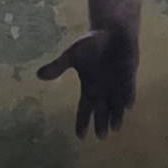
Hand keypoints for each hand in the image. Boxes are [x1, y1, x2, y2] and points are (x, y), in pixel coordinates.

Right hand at [37, 20, 139, 138]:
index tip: (80, 137)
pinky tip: (127, 106)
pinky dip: (128, 97)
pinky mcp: (129, 77)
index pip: (84, 109)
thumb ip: (58, 66)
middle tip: (101, 137)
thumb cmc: (91, 43)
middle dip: (101, 124)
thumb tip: (38, 75)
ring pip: (116, 106)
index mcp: (89, 87)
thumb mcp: (72, 54)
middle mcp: (103, 91)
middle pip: (101, 112)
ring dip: (116, 117)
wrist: (112, 31)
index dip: (82, 123)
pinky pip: (128, 90)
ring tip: (115, 128)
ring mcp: (117, 85)